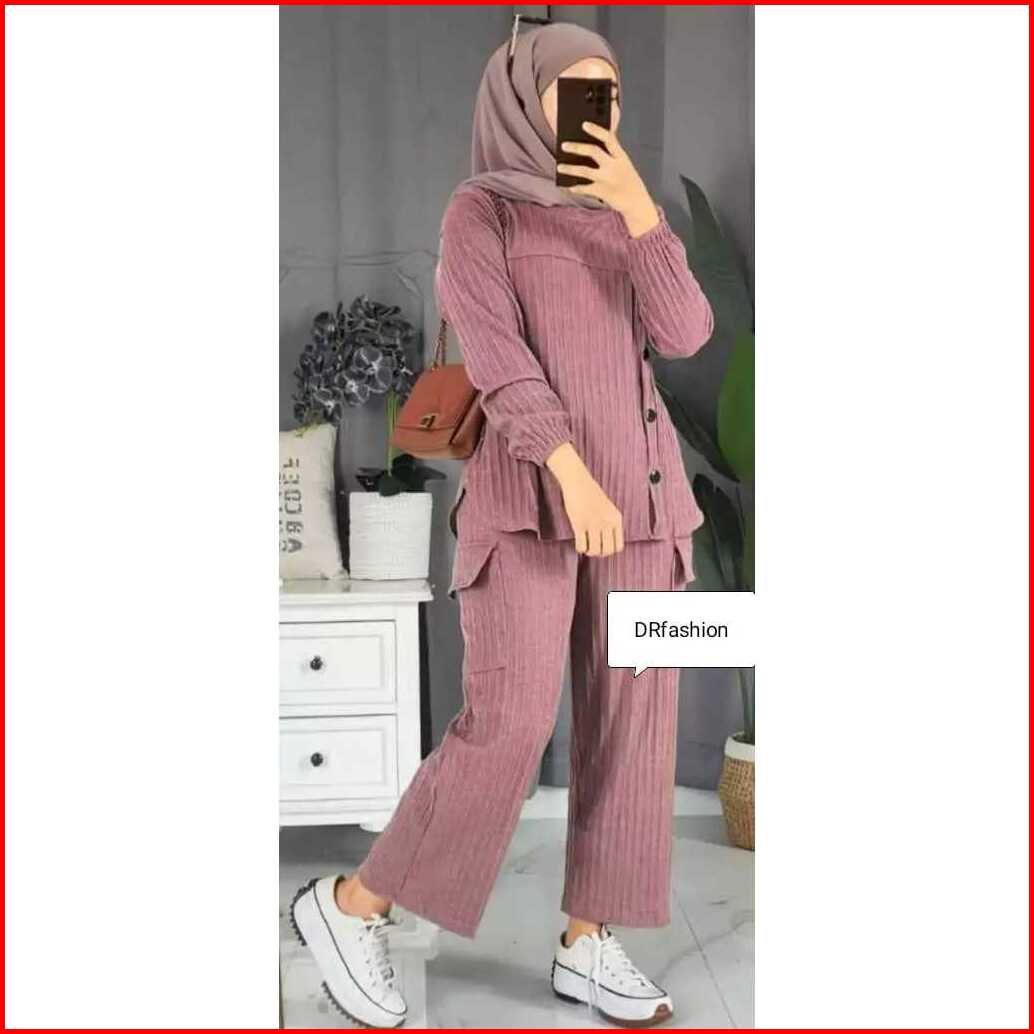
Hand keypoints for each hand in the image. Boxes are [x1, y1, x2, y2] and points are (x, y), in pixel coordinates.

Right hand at [545, 443, 624, 556]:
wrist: (578, 481)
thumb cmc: (591, 493)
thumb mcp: (607, 508)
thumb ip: (609, 523)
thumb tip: (605, 542)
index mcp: (616, 519)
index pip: (619, 546)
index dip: (610, 550)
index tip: (602, 546)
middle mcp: (607, 522)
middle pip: (607, 551)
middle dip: (599, 553)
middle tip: (593, 548)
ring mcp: (593, 523)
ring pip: (594, 551)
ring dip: (588, 552)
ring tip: (585, 546)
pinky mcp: (579, 523)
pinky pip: (581, 545)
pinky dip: (580, 548)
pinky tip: (578, 543)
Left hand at [557, 121, 659, 237]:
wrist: (637, 202)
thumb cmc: (627, 180)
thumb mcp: (624, 163)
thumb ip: (612, 152)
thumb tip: (595, 139)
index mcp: (621, 156)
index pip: (609, 138)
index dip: (596, 130)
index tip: (584, 124)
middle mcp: (614, 166)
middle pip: (593, 151)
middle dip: (577, 147)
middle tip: (563, 145)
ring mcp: (608, 179)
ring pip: (584, 170)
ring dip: (570, 168)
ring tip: (559, 167)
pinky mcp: (602, 192)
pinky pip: (584, 188)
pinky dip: (575, 187)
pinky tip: (568, 186)